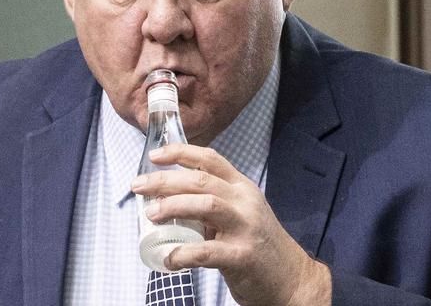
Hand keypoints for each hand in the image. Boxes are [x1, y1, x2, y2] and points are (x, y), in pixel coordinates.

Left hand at [131, 143, 330, 305]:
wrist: (291, 278)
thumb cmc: (258, 243)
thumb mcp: (241, 212)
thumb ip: (212, 201)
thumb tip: (168, 198)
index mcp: (242, 187)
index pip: (210, 158)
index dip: (180, 152)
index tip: (154, 155)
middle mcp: (244, 201)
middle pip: (200, 179)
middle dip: (164, 180)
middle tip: (138, 186)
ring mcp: (245, 227)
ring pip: (206, 205)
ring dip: (173, 207)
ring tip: (151, 215)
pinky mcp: (243, 256)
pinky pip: (207, 251)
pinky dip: (183, 253)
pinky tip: (169, 258)